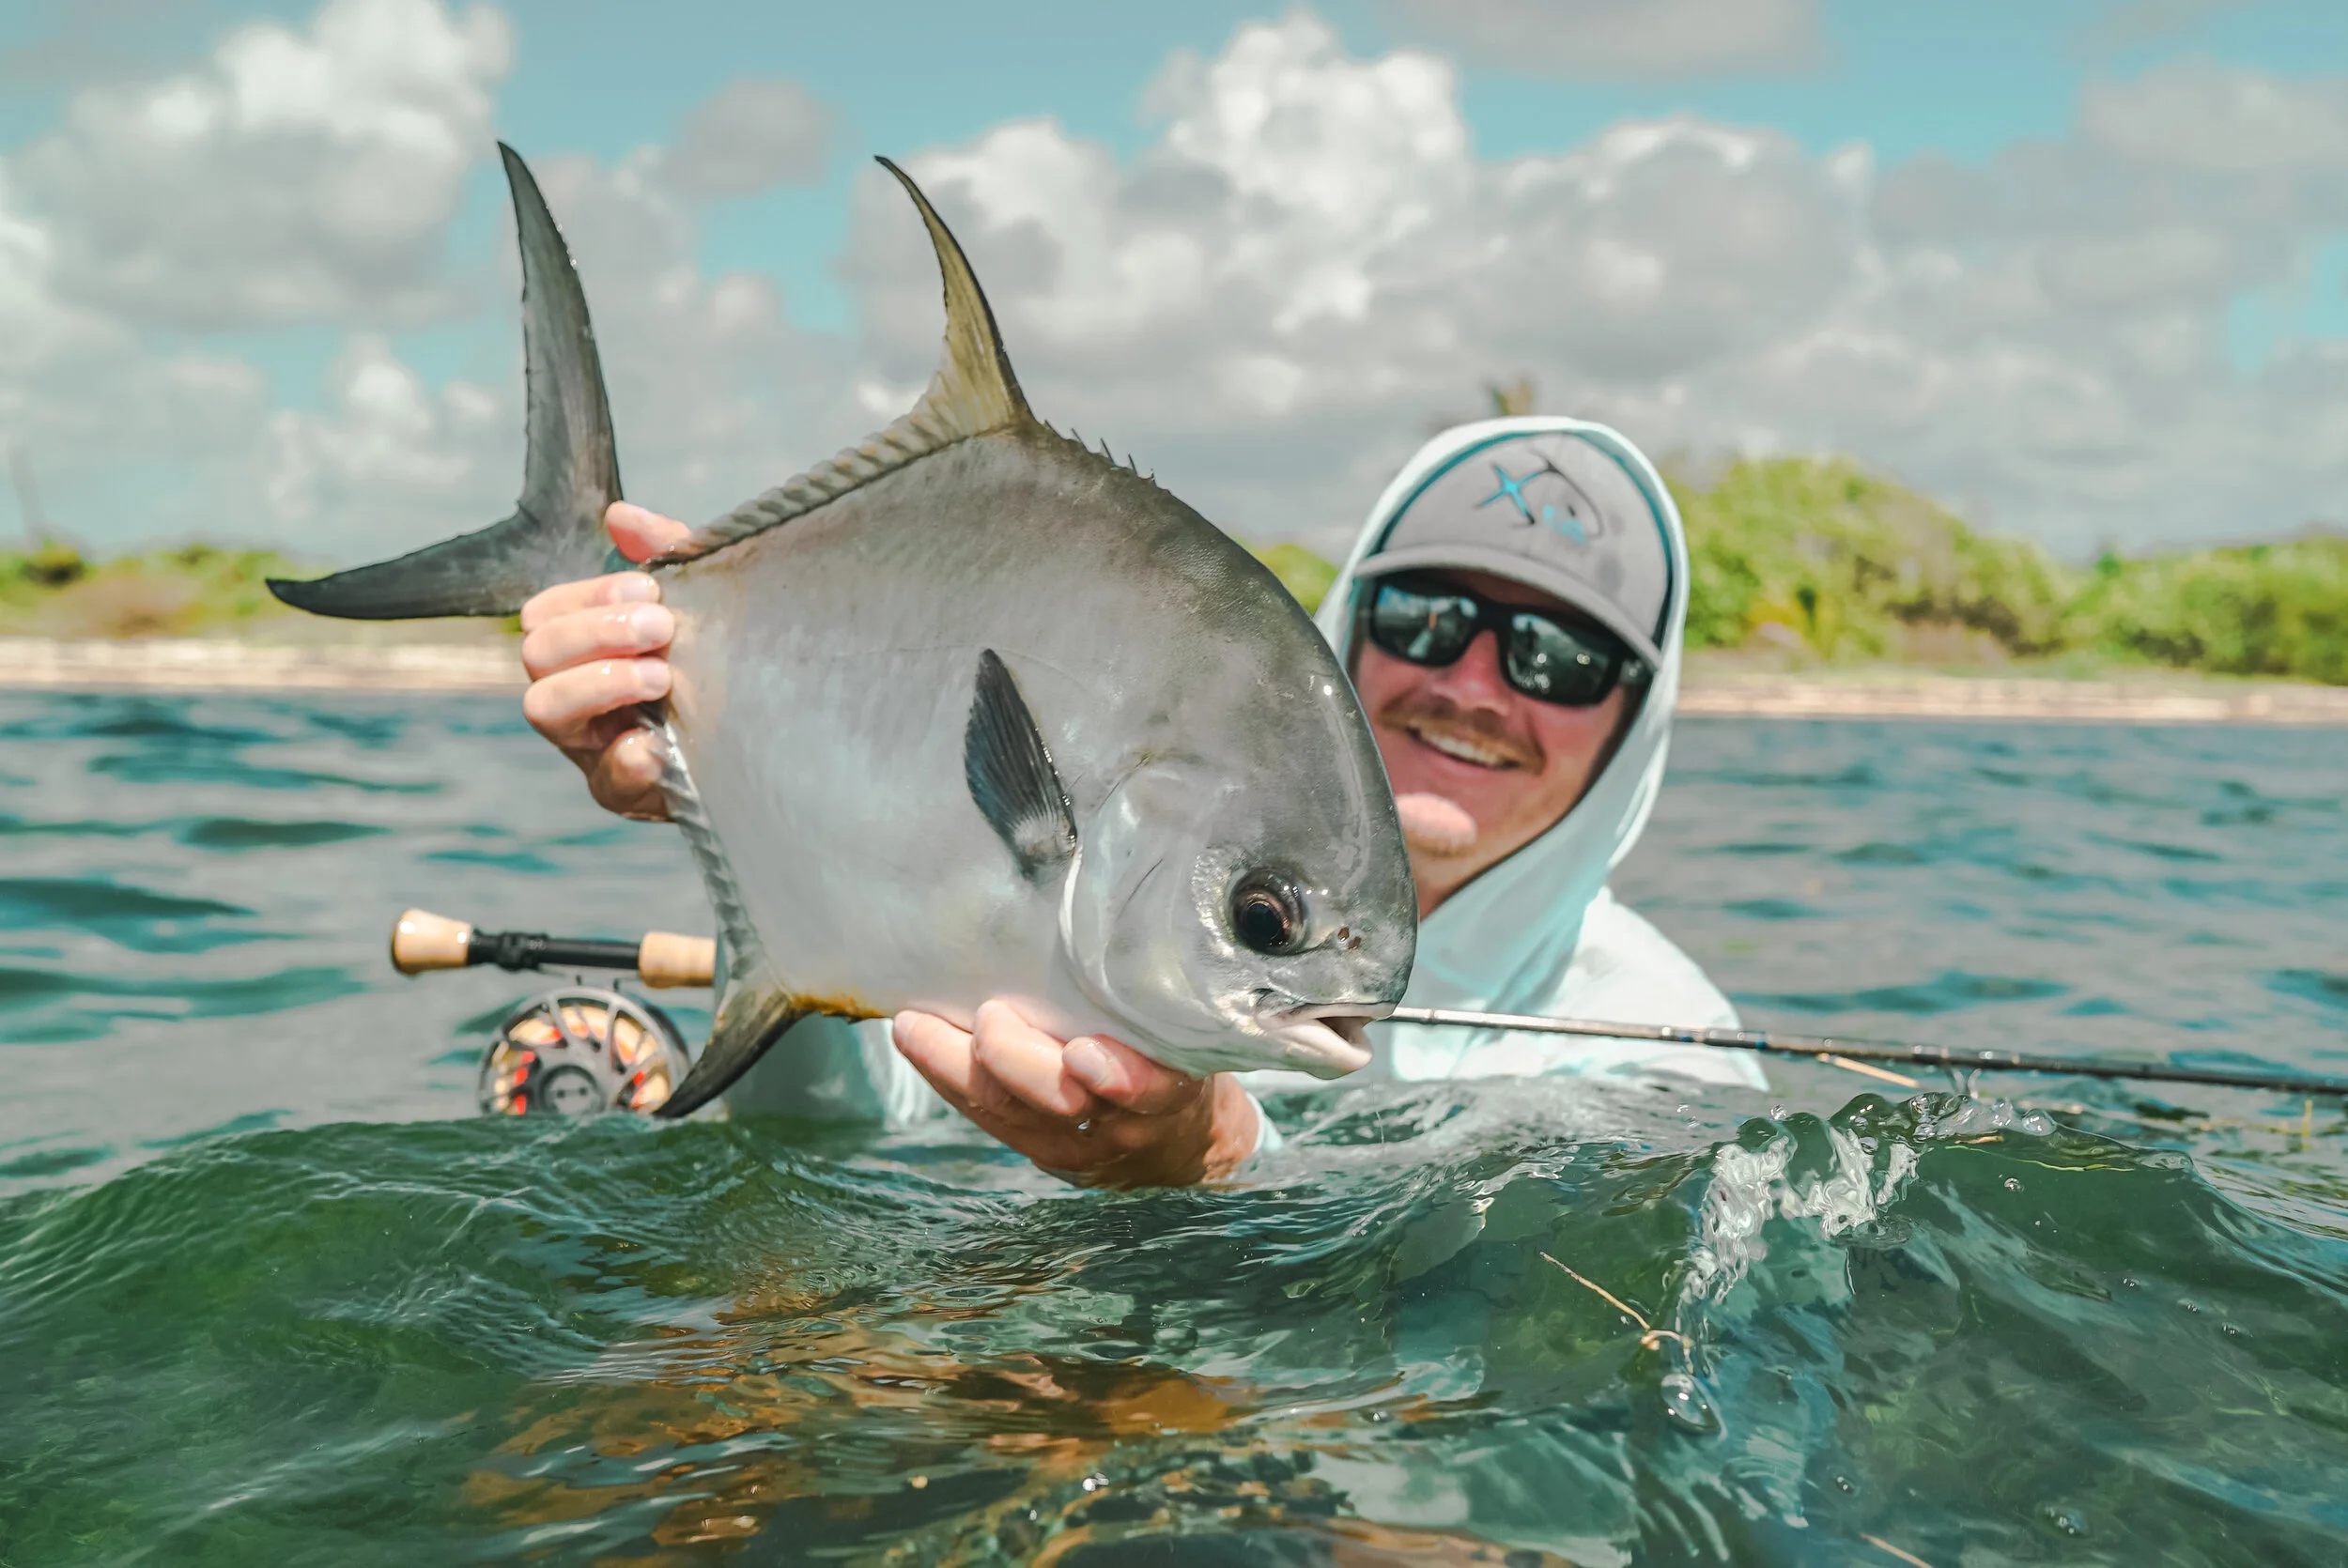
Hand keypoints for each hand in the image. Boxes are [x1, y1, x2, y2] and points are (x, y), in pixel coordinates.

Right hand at [519, 502, 692, 819]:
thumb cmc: (718, 663)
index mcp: (584, 648)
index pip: (545, 613)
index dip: (588, 596)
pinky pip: (607, 781)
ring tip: (662, 678)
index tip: (648, 589)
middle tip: (661, 627)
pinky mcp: (624, 791)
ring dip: (599, 681)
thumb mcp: (698, 602)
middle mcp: (574, 694)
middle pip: (537, 653)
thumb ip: (664, 555)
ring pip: (545, 707)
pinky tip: (660, 744)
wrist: (767, 739)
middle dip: (596, 631)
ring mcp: (592, 745)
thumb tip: (620, 515)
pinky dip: (629, 759)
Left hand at [892, 1001, 1262, 1186]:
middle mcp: (1118, 1123)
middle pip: (1063, 1104)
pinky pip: (983, 1115)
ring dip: (955, 1066)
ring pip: (1008, 1111)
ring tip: (916, 1026)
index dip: (1117, 1077)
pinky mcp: (1031, 1147)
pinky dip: (945, 1075)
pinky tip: (914, 1037)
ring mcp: (1071, 1142)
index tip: (1084, 1053)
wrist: (1180, 1147)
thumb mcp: (1184, 1034)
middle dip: (1018, 1061)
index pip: (1151, 1092)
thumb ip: (1154, 995)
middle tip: (990, 1016)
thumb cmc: (1176, 1062)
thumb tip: (1113, 909)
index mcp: (1170, 1092)